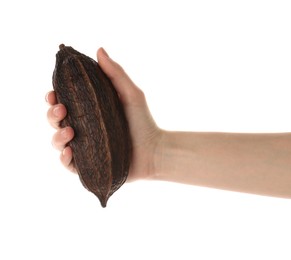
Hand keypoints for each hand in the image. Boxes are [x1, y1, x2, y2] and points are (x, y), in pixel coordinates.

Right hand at [46, 48, 161, 181]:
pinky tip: (69, 152)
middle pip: (56, 121)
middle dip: (52, 115)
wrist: (155, 151)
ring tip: (69, 132)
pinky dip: (64, 159)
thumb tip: (99, 49)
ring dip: (56, 137)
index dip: (54, 98)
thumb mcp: (131, 95)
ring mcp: (85, 148)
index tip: (53, 93)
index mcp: (89, 112)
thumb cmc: (144, 122)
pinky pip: (68, 165)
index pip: (65, 103)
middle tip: (61, 110)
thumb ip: (116, 74)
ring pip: (58, 142)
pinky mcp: (88, 166)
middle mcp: (84, 129)